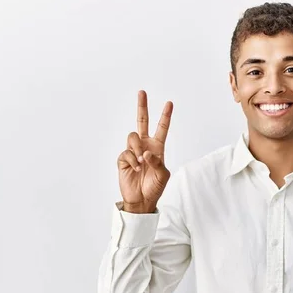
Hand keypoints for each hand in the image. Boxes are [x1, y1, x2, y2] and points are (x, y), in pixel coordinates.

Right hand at [117, 90, 172, 212]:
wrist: (142, 199)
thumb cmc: (155, 187)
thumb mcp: (163, 175)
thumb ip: (158, 162)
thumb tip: (147, 152)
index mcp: (157, 148)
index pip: (161, 128)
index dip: (165, 116)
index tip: (169, 103)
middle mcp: (145, 146)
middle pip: (142, 122)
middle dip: (142, 107)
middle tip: (142, 92)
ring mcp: (133, 151)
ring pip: (133, 136)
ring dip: (138, 148)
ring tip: (141, 162)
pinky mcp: (123, 159)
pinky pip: (126, 152)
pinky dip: (132, 160)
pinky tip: (136, 168)